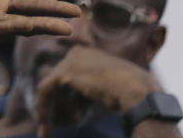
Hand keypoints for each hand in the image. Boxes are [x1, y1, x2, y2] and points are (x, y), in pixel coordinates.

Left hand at [35, 46, 161, 137]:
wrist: (139, 92)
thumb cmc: (133, 94)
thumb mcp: (111, 88)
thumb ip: (94, 89)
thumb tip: (82, 103)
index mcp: (90, 53)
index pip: (70, 74)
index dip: (66, 96)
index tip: (69, 114)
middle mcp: (77, 52)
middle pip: (58, 81)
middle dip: (55, 104)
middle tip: (49, 124)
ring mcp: (70, 61)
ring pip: (50, 87)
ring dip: (47, 110)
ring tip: (46, 130)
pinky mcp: (65, 74)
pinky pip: (45, 91)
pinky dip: (43, 108)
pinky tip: (45, 127)